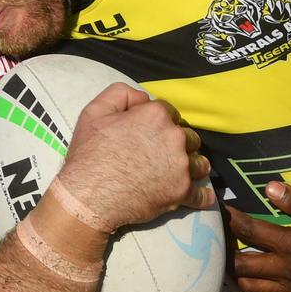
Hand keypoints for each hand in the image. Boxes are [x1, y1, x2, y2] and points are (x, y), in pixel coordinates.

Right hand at [59, 83, 212, 230]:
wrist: (88, 197)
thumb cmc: (90, 154)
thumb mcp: (95, 111)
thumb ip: (122, 94)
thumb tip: (143, 99)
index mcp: (156, 116)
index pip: (168, 111)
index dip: (158, 120)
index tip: (148, 132)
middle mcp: (175, 138)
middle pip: (188, 136)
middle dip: (177, 142)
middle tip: (160, 153)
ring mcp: (181, 166)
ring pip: (199, 162)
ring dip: (191, 165)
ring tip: (179, 171)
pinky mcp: (182, 192)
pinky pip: (201, 195)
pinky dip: (201, 196)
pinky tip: (201, 196)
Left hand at [228, 181, 290, 291]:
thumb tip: (271, 188)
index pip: (250, 232)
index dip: (230, 220)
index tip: (217, 209)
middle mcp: (289, 271)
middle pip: (242, 264)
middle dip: (225, 251)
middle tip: (215, 238)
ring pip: (252, 288)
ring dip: (235, 275)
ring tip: (224, 262)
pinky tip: (253, 285)